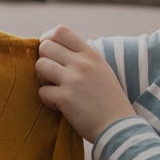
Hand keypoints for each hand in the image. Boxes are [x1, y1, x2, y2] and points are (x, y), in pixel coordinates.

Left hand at [36, 26, 135, 141]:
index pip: (61, 31)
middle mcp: (82, 63)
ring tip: (55, 89)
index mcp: (91, 55)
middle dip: (44, 60)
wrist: (119, 128)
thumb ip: (83, 58)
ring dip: (42, 79)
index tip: (49, 52)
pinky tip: (61, 106)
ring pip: (40, 66)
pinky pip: (42, 92)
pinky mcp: (65, 99)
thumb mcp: (102, 71)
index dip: (48, 39)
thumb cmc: (109, 101)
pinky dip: (48, 100)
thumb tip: (56, 48)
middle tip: (51, 75)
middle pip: (45, 46)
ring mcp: (73, 80)